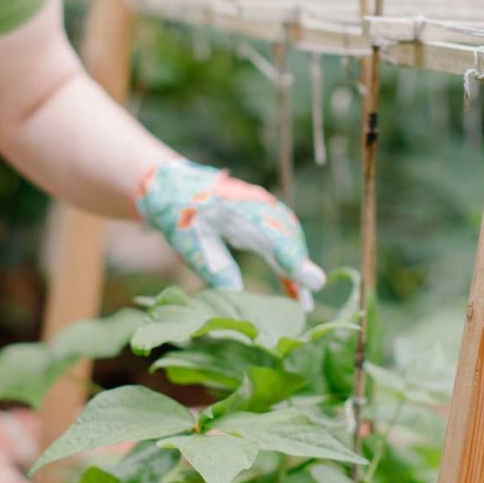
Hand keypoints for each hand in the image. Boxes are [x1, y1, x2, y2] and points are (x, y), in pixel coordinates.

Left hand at [134, 157, 325, 308]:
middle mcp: (255, 204)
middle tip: (308, 300)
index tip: (314, 281)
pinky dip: (286, 261)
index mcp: (239, 206)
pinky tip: (292, 288)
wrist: (169, 182)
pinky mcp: (256, 217)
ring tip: (303, 300)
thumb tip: (238, 295)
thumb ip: (215, 267)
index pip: (275, 233)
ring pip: (287, 236)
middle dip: (300, 265)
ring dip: (296, 264)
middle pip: (287, 235)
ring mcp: (258, 208)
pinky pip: (278, 238)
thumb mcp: (190, 241)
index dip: (294, 259)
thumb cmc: (177, 211)